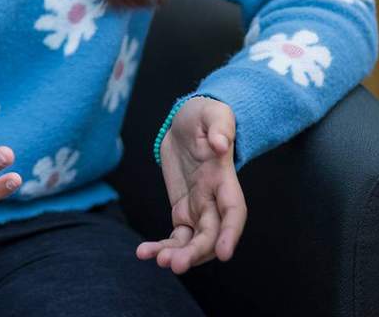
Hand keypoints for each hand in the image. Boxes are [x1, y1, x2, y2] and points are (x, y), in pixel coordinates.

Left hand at [136, 96, 246, 272]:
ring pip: (192, 240)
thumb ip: (220, 127)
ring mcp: (198, 207)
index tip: (224, 254)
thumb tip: (220, 144)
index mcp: (225, 179)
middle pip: (210, 234)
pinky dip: (162, 247)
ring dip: (177, 254)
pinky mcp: (182, 210)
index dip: (230, 234)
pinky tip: (144, 253)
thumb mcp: (213, 113)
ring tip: (157, 261)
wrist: (188, 123)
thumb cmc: (205, 116)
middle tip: (174, 265)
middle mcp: (214, 199)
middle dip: (195, 252)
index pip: (233, 211)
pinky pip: (175, 236)